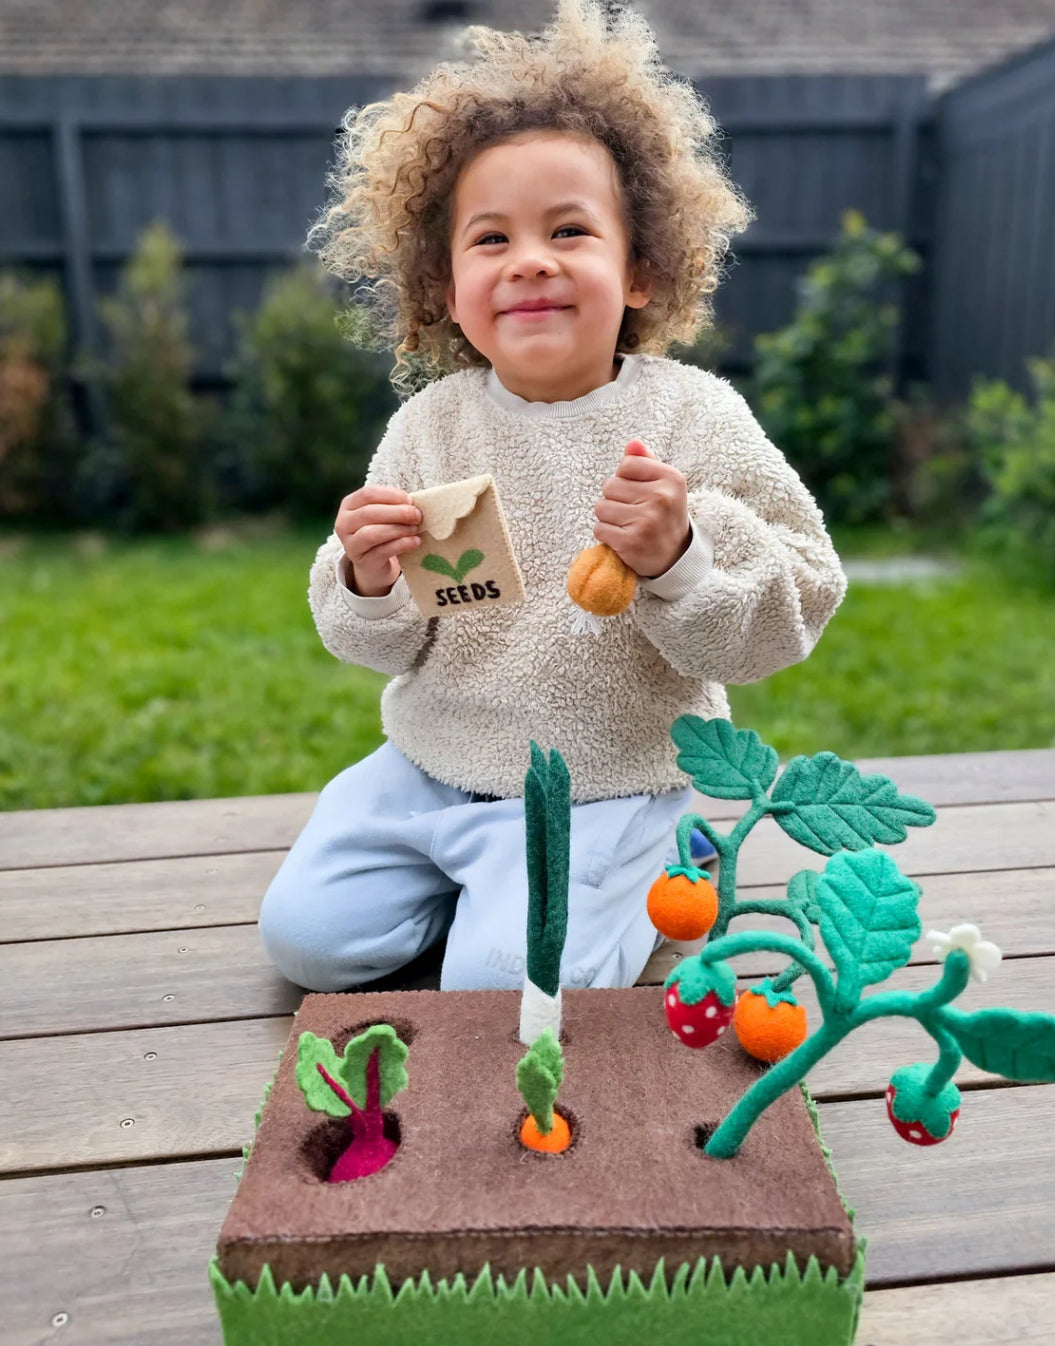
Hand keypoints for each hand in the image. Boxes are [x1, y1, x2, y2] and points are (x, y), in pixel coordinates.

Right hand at [335, 485, 421, 596]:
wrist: (373, 563)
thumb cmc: (381, 531)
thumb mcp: (383, 515)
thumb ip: (394, 506)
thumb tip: (413, 505)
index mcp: (348, 505)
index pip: (367, 494)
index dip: (391, 495)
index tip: (410, 500)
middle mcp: (344, 523)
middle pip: (368, 513)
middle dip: (397, 512)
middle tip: (417, 515)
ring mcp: (351, 544)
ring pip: (372, 533)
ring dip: (398, 529)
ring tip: (415, 529)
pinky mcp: (363, 561)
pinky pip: (383, 551)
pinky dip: (402, 544)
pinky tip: (415, 541)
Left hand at [592, 440, 691, 577]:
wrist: (675, 557)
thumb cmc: (664, 515)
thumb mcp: (664, 485)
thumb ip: (646, 462)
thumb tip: (632, 443)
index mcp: (671, 479)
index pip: (627, 464)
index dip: (625, 478)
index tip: (638, 492)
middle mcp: (661, 498)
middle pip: (610, 485)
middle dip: (614, 499)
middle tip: (632, 512)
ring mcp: (646, 521)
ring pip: (601, 507)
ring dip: (608, 518)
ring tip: (627, 524)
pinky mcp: (631, 542)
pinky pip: (599, 529)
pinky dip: (606, 534)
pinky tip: (622, 538)